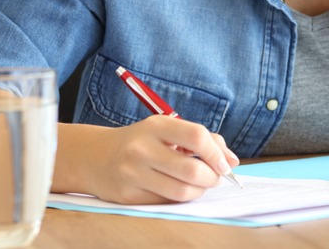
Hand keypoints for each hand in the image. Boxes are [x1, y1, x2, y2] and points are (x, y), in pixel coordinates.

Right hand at [81, 114, 238, 203]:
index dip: (217, 153)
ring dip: (199, 191)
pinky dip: (180, 199)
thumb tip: (232, 161)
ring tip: (200, 185)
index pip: (197, 136)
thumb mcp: (168, 130)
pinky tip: (179, 190)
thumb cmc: (143, 141)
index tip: (225, 165)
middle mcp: (142, 148)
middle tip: (216, 179)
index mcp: (156, 125)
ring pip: (181, 191)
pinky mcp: (127, 195)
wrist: (96, 156)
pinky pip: (165, 202)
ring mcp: (132, 173)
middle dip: (212, 178)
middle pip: (192, 169)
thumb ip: (203, 139)